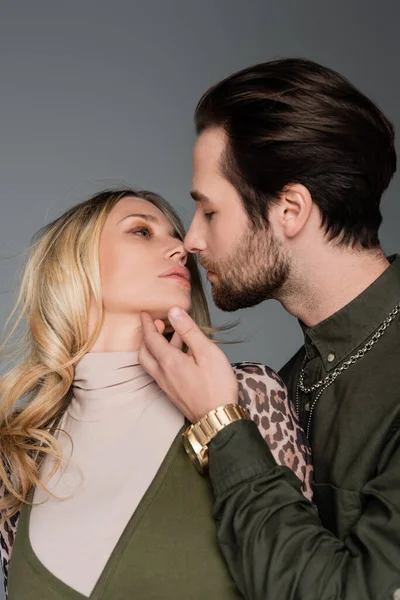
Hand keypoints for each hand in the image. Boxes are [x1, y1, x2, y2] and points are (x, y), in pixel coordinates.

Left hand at [139, 307, 237, 422]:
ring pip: (153, 363)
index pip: (150, 338)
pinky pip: (161, 372)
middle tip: (156, 324)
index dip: (146, 324)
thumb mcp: (207, 352)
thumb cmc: (216, 385)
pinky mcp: (173, 393)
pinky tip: (181, 356)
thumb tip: (173, 312)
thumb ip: (189, 331)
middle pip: (145, 352)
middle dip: (147, 336)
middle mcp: (162, 374)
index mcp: (169, 362)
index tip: (145, 313)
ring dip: (157, 348)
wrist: (218, 419)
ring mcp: (167, 386)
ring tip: (174, 336)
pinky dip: (164, 359)